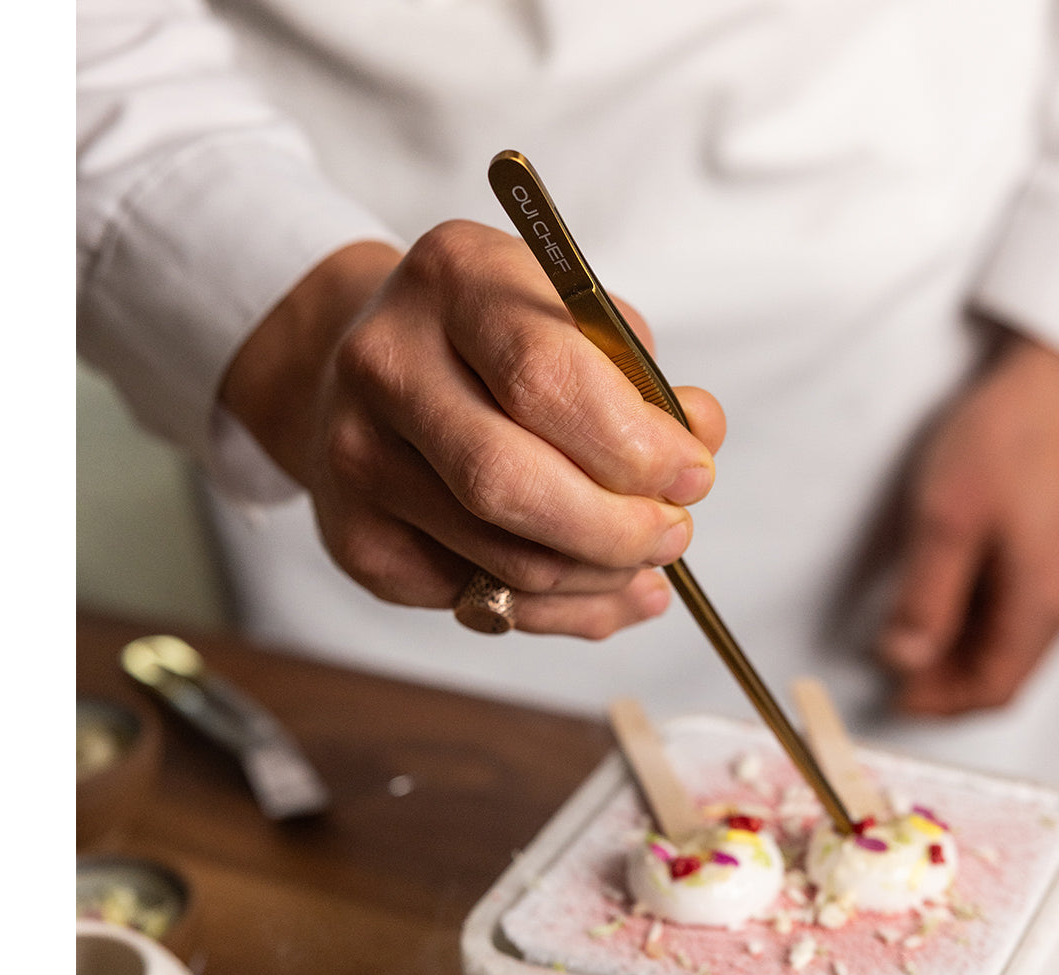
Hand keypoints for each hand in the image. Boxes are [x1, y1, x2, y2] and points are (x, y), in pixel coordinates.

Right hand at [219, 224, 724, 637]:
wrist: (362, 366)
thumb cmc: (495, 345)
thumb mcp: (575, 322)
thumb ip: (641, 382)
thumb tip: (699, 445)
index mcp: (454, 279)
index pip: (545, 379)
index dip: (634, 447)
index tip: (692, 475)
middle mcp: (386, 366)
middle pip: (511, 484)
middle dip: (618, 530)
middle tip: (673, 534)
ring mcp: (359, 459)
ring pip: (507, 561)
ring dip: (600, 576)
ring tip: (641, 559)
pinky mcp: (359, 542)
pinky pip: (483, 604)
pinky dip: (562, 610)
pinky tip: (594, 585)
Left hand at [877, 333, 1058, 714]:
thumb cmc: (1012, 434)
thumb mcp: (947, 521)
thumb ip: (924, 599)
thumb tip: (903, 658)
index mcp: (1044, 603)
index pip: (994, 688)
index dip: (938, 702)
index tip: (891, 693)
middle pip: (1004, 671)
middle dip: (945, 681)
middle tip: (891, 665)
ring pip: (1007, 643)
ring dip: (956, 650)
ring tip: (904, 632)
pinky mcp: (1057, 551)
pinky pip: (1014, 609)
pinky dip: (973, 620)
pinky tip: (938, 599)